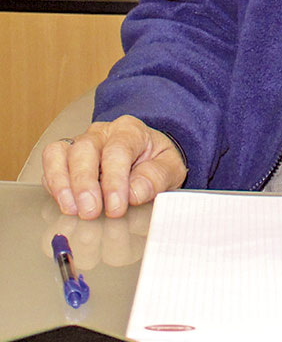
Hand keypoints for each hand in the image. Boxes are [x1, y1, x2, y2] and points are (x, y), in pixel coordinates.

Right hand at [41, 116, 187, 219]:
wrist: (149, 157)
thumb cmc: (156, 162)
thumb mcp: (170, 168)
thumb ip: (155, 178)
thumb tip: (134, 193)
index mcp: (130, 130)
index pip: (118, 150)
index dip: (115, 180)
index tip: (116, 207)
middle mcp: (102, 133)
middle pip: (84, 149)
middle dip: (85, 183)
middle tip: (90, 211)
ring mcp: (80, 143)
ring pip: (60, 152)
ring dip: (62, 183)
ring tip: (71, 209)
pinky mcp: (66, 158)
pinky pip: (51, 164)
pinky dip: (53, 185)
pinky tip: (65, 204)